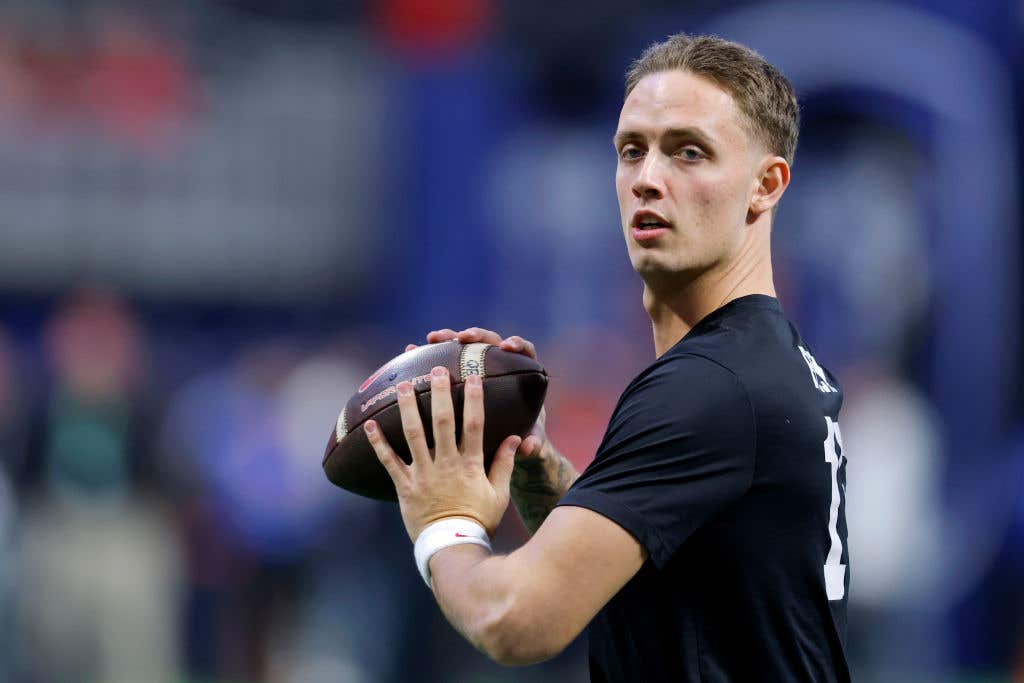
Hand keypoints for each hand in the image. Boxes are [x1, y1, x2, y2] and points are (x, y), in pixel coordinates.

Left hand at [365, 365, 521, 540]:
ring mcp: (423, 474)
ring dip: (407, 408)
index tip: (471, 377)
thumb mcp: (498, 493)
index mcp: (470, 463)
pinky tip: (370, 424)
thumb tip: (515, 438)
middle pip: (441, 422)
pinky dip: (378, 443)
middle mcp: (446, 463)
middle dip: (438, 393)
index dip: (473, 399)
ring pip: (413, 434)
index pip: (473, 425)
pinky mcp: (405, 486)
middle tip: (436, 370)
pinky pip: (389, 461)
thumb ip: (504, 464)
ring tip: (402, 385)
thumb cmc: (478, 519)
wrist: (451, 546)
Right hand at [408, 327, 547, 459]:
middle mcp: (502, 362)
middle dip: (476, 336)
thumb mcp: (529, 439)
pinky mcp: (462, 367)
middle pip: (491, 340)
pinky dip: (431, 351)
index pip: (524, 350)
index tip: (506, 347)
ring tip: (432, 338)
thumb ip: (533, 441)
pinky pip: (445, 354)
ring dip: (449, 337)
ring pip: (465, 343)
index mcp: (523, 374)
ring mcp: (480, 362)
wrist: (510, 434)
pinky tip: (412, 351)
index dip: (517, 344)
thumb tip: (527, 447)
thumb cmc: (524, 432)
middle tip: (463, 338)